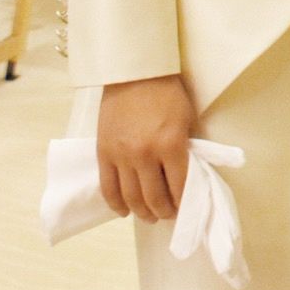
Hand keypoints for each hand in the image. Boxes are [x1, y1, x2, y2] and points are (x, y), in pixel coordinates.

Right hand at [98, 74, 194, 222]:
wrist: (134, 73)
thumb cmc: (166, 93)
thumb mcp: (186, 119)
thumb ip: (185, 148)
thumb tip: (185, 176)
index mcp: (171, 144)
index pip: (180, 186)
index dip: (184, 202)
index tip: (186, 208)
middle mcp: (145, 154)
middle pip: (154, 197)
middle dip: (164, 212)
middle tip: (168, 215)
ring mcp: (121, 155)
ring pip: (131, 197)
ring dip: (142, 212)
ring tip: (150, 216)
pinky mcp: (103, 152)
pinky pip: (108, 187)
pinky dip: (116, 204)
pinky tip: (124, 211)